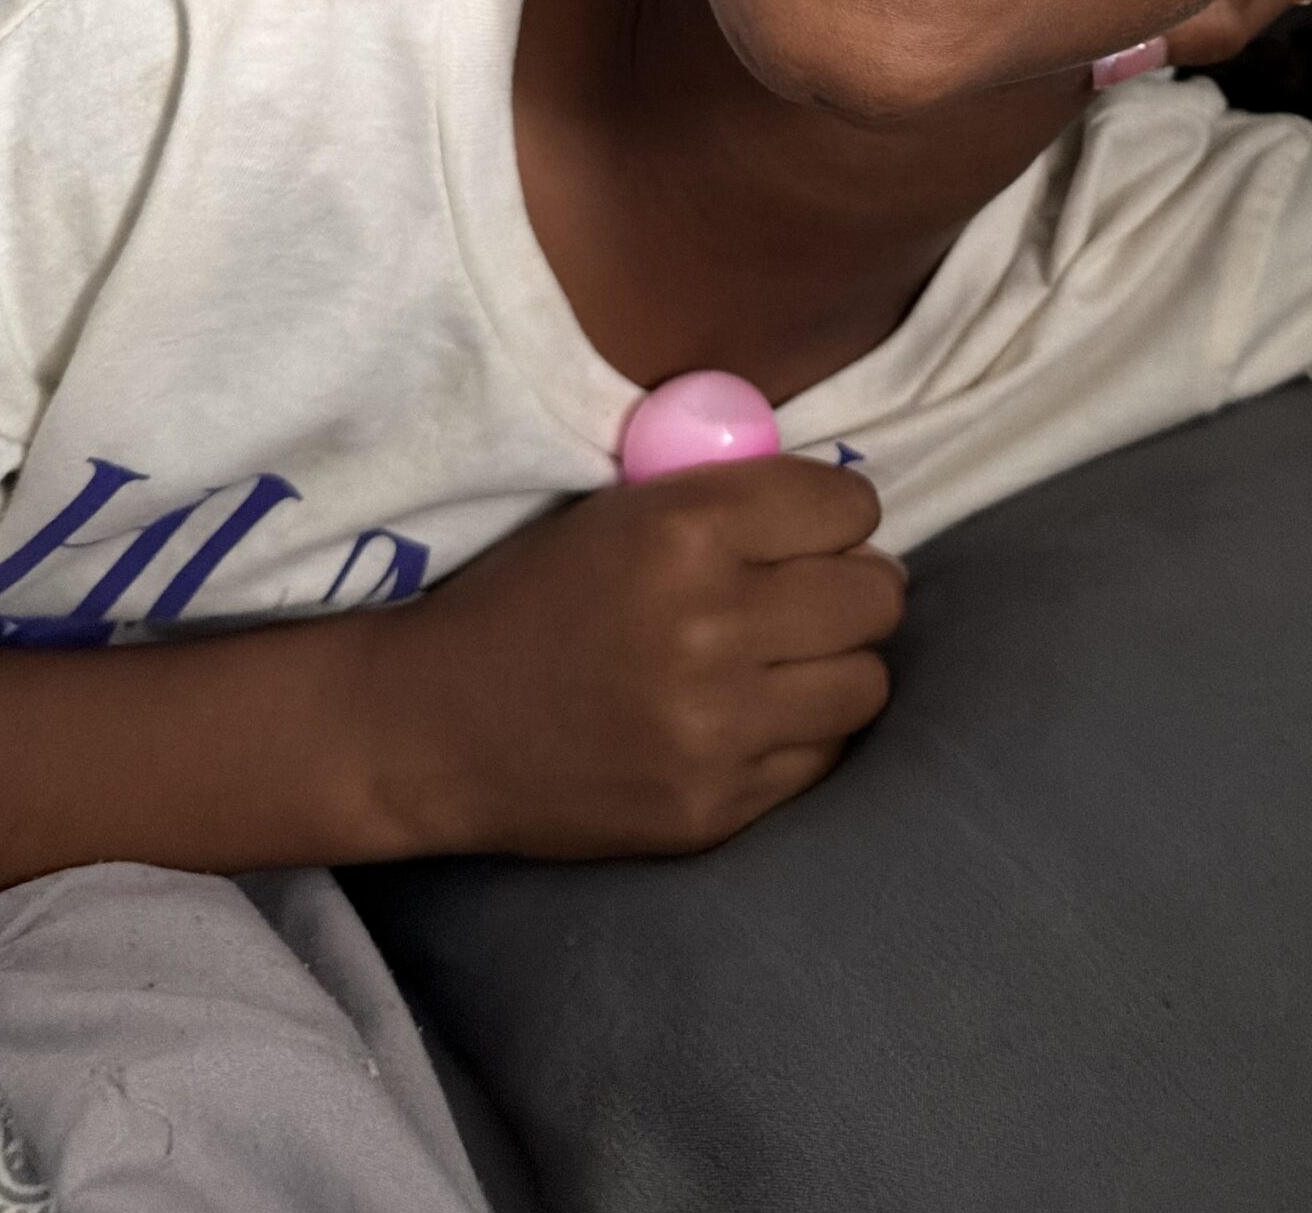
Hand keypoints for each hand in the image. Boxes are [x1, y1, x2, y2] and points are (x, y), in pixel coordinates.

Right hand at [361, 458, 904, 860]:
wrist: (434, 726)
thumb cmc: (535, 597)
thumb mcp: (626, 510)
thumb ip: (737, 501)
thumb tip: (855, 521)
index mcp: (686, 529)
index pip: (848, 505)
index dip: (837, 515)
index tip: (812, 532)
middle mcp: (710, 626)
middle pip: (876, 595)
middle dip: (851, 586)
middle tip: (807, 597)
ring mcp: (715, 729)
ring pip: (867, 681)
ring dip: (836, 664)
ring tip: (784, 660)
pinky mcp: (713, 810)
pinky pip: (823, 757)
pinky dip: (802, 732)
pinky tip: (749, 717)